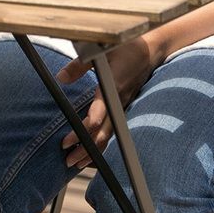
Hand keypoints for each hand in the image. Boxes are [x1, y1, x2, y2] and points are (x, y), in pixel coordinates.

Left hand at [57, 35, 161, 169]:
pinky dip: (103, 143)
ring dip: (93, 150)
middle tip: (67, 161)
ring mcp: (123, 107)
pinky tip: (93, 151)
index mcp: (112, 88)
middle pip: (102, 133)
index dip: (83, 130)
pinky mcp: (125, 108)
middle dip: (85, 149)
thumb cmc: (126, 49)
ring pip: (109, 135)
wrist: (152, 51)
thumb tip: (60, 78)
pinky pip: (114, 130)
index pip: (98, 115)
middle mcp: (119, 102)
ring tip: (77, 163)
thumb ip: (78, 66)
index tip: (68, 141)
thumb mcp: (100, 52)